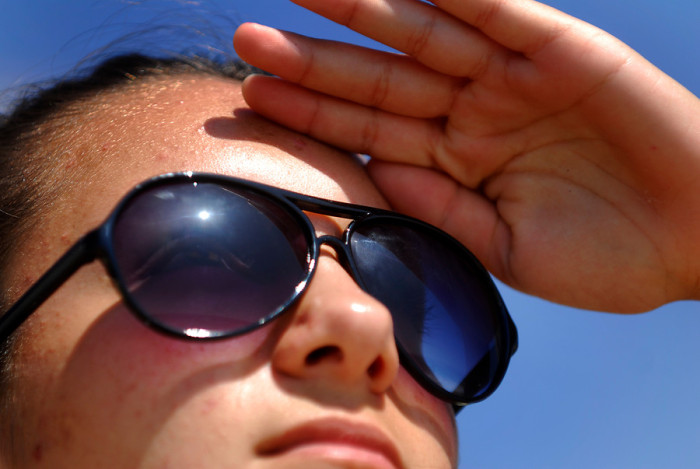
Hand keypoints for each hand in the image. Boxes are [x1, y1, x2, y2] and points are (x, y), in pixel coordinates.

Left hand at [233, 0, 699, 311]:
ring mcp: (512, 77)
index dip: (311, 112)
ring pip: (424, 33)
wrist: (698, 238)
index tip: (251, 100)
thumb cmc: (606, 255)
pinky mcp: (561, 50)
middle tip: (247, 40)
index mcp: (456, 160)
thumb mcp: (500, 246)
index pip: (368, 130)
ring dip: (365, 11)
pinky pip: (498, 10)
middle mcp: (474, 110)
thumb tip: (367, 176)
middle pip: (381, 77)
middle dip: (314, 59)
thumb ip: (434, 207)